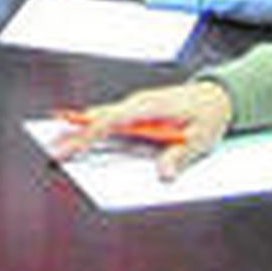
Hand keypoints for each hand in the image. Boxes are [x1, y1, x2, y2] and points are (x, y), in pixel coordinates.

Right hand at [50, 81, 232, 179]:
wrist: (218, 96)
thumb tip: (162, 174)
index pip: (109, 123)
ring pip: (102, 117)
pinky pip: (111, 118)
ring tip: (59, 142)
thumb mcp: (201, 140)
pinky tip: (82, 132)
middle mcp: (138, 104)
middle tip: (53, 149)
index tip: (68, 148)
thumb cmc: (209, 115)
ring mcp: (136, 106)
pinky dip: (94, 125)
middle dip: (74, 134)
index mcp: (149, 108)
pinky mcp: (139, 111)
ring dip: (81, 129)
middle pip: (98, 119)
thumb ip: (179, 157)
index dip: (86, 137)